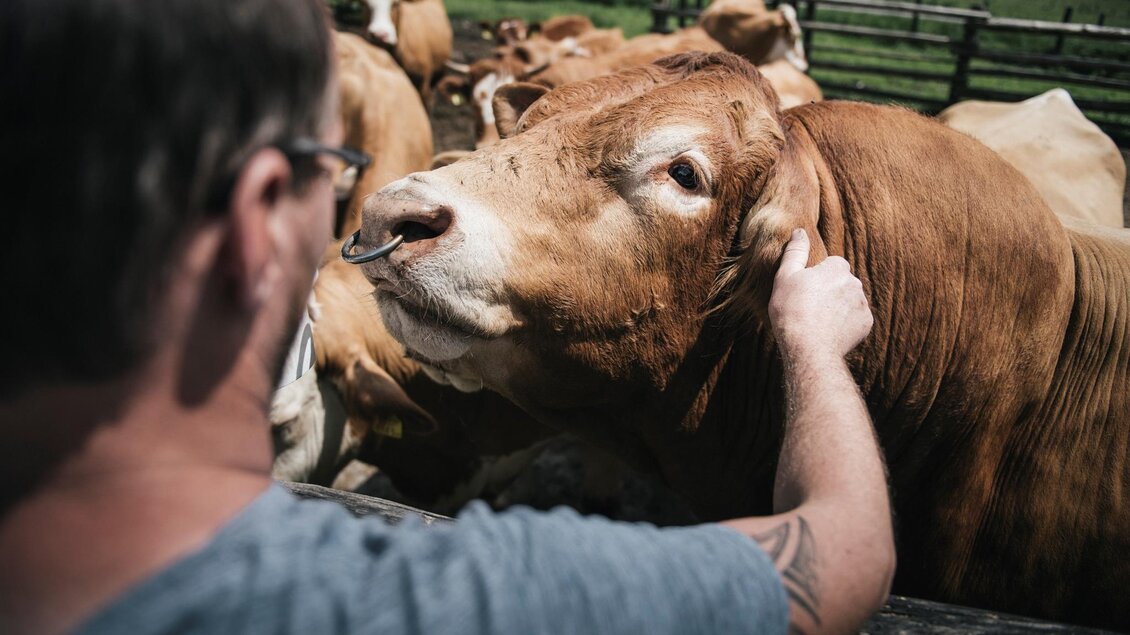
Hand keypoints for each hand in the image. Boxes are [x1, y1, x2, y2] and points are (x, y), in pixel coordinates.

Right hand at [768, 229, 872, 358]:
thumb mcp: (785, 277)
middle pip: (841, 282)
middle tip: (809, 306)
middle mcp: (855, 283)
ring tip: (818, 321)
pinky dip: (845, 323)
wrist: (809, 348)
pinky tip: (829, 331)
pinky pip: (856, 319)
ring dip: (838, 306)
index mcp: (837, 268)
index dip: (816, 276)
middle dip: (830, 290)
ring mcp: (863, 304)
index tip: (804, 290)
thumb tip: (799, 231)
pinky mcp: (866, 324)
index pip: (831, 264)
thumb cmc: (792, 311)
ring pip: (849, 300)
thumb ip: (795, 252)